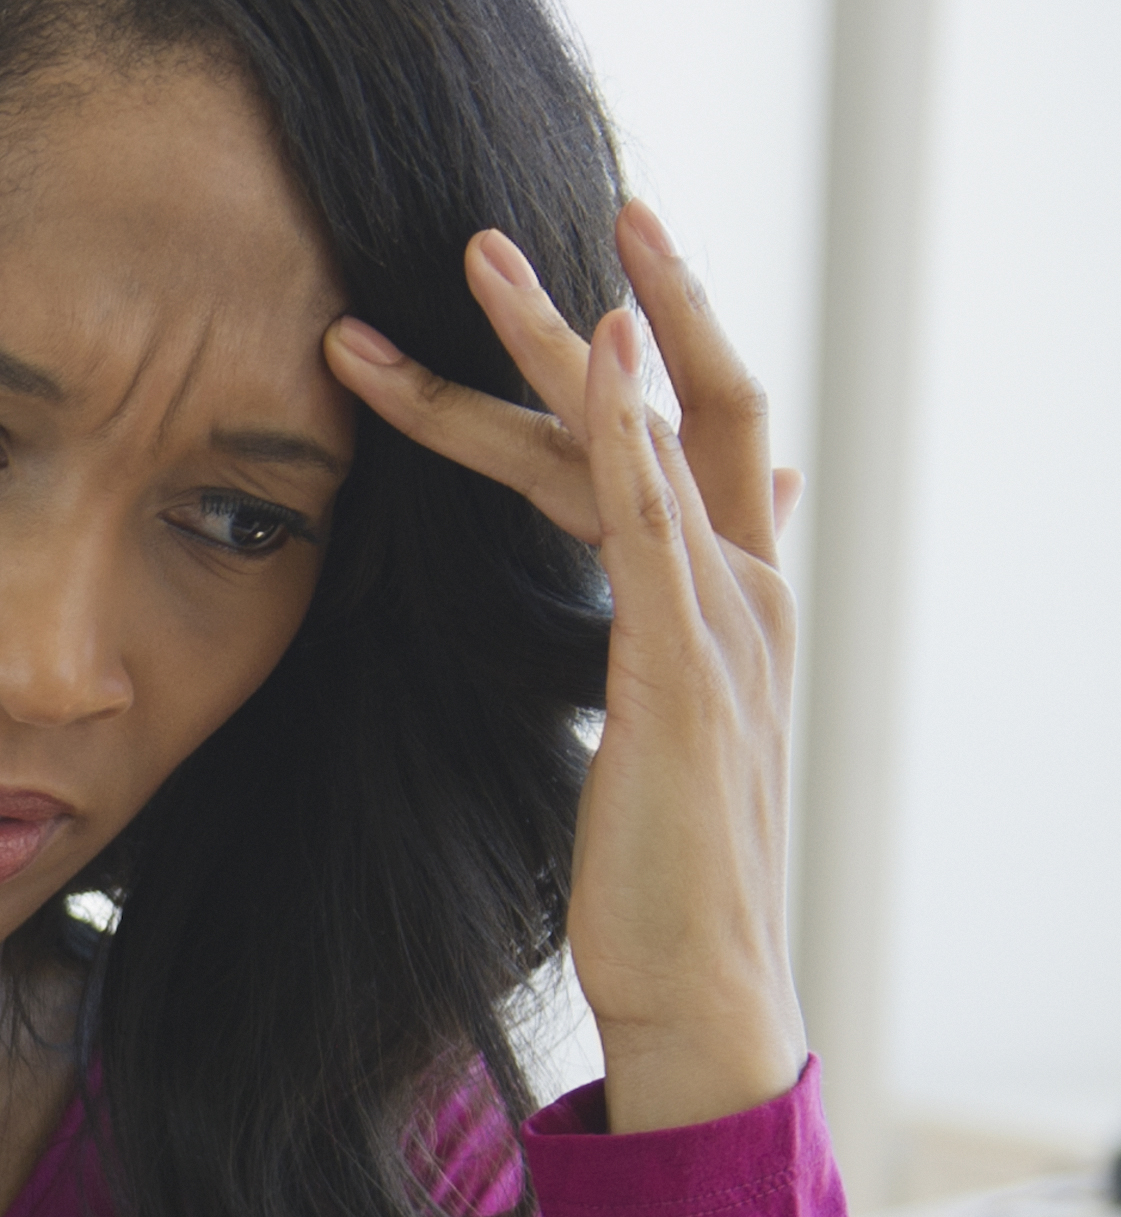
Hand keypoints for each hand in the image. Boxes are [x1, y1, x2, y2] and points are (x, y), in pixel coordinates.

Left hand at [325, 203, 806, 1132]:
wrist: (698, 980)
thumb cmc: (654, 871)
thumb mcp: (656, 727)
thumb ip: (654, 634)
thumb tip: (670, 565)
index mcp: (724, 599)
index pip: (665, 442)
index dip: (600, 361)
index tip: (531, 291)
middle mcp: (738, 587)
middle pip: (671, 406)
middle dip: (586, 311)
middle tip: (477, 237)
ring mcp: (720, 620)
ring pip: (648, 439)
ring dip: (564, 341)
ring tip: (482, 263)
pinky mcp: (685, 668)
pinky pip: (657, 522)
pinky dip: (626, 432)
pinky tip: (596, 359)